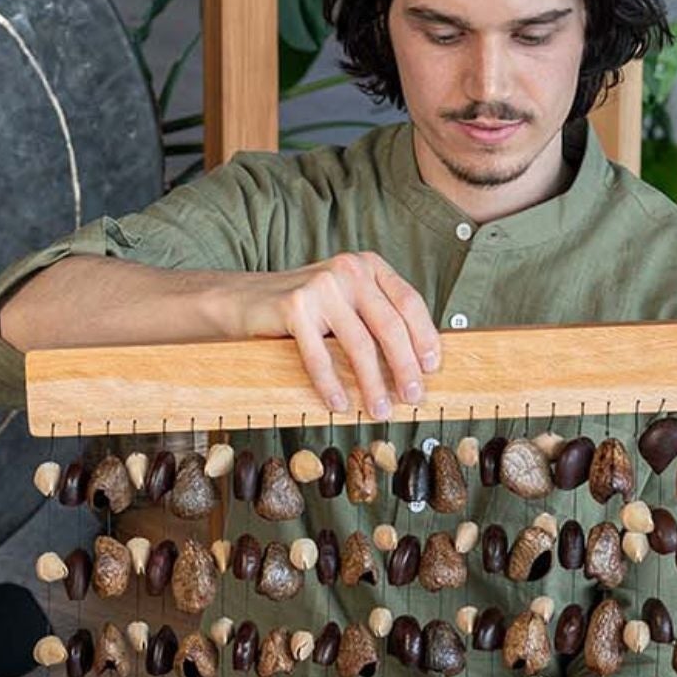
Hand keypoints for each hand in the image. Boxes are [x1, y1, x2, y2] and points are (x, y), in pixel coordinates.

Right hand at [238, 252, 439, 417]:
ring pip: (359, 345)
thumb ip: (375, 317)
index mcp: (368, 266)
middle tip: (413, 397)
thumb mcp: (346, 301)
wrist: (243, 299)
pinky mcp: (294, 307)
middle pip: (390, 326)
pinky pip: (320, 356)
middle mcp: (348, 270)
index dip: (425, 337)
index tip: (432, 368)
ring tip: (380, 410)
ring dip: (373, 385)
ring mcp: (321, 286)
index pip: (409, 302)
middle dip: (405, 368)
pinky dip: (331, 385)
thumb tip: (416, 363)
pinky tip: (338, 405)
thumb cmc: (303, 309)